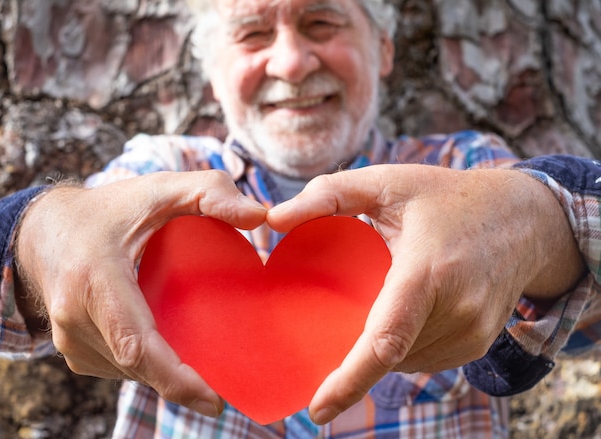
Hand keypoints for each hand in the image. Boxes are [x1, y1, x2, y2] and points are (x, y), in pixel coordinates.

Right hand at [15, 171, 266, 417]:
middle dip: (183, 384)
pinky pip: (118, 367)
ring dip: (166, 375)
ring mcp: (69, 339)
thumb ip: (211, 192)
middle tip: (227, 390)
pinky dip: (148, 365)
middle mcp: (75, 316)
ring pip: (129, 371)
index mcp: (96, 278)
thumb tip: (260, 216)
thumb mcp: (160, 188)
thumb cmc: (110, 210)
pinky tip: (173, 353)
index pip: (137, 344)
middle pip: (137, 366)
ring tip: (207, 369)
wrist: (46, 229)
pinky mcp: (72, 350)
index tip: (214, 400)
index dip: (175, 379)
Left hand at [267, 164, 583, 423]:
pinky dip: (403, 346)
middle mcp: (456, 310)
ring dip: (380, 347)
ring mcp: (472, 332)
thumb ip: (327, 194)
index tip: (318, 410)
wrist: (524, 220)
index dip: (350, 380)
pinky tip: (403, 314)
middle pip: (388, 352)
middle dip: (352, 353)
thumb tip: (272, 221)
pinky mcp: (478, 344)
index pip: (385, 340)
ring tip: (374, 304)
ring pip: (405, 361)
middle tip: (330, 329)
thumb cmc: (447, 198)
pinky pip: (425, 359)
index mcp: (427, 271)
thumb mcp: (387, 181)